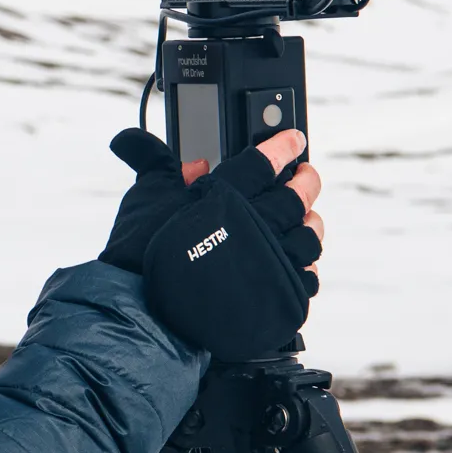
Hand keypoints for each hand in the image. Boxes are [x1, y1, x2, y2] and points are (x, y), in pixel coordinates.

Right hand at [138, 130, 326, 358]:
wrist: (142, 313)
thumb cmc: (139, 255)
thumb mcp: (144, 197)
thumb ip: (155, 164)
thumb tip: (164, 152)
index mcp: (228, 197)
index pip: (265, 162)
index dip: (283, 146)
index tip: (292, 139)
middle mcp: (256, 228)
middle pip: (298, 196)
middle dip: (307, 180)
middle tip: (306, 173)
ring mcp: (270, 266)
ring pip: (309, 238)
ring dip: (312, 224)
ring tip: (308, 217)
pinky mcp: (276, 299)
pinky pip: (307, 280)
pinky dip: (308, 267)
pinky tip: (301, 262)